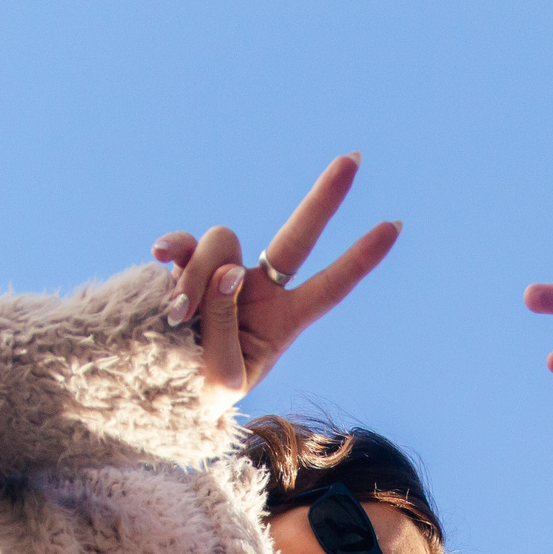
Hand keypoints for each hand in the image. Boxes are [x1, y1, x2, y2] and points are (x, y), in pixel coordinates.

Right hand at [152, 153, 401, 422]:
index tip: (395, 225)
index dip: (360, 258)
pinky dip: (174, 248)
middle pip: (298, 237)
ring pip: (222, 244)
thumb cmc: (197, 395)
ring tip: (180, 318)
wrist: (157, 394)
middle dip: (325, 199)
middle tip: (355, 158)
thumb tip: (227, 270)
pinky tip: (160, 256)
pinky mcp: (184, 268)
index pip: (330, 286)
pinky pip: (184, 244)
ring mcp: (221, 274)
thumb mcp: (221, 376)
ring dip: (199, 278)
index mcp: (283, 321)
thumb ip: (225, 324)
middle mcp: (259, 290)